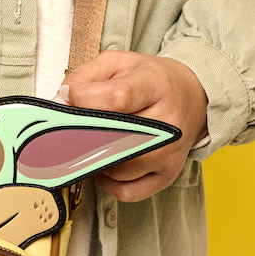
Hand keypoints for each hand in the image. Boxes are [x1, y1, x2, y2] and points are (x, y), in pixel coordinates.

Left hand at [60, 51, 207, 200]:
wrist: (193, 97)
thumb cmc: (151, 80)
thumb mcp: (118, 63)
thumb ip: (85, 77)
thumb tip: (61, 100)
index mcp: (156, 86)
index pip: (118, 97)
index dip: (85, 99)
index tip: (68, 98)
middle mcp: (168, 122)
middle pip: (115, 138)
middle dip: (82, 135)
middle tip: (68, 129)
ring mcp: (169, 153)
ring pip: (117, 168)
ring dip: (95, 159)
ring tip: (93, 142)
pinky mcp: (167, 175)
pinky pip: (127, 191)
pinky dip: (109, 182)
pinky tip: (107, 163)